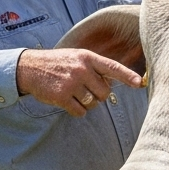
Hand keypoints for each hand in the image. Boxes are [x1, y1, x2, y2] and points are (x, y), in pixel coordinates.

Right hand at [17, 48, 146, 117]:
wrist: (28, 67)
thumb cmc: (58, 63)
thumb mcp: (77, 57)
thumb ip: (96, 67)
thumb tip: (114, 83)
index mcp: (88, 58)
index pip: (113, 67)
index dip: (128, 76)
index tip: (140, 83)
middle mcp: (81, 69)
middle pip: (105, 92)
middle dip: (99, 95)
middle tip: (86, 90)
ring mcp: (71, 83)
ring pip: (93, 104)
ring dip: (87, 104)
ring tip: (75, 94)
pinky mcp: (61, 97)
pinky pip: (80, 112)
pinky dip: (77, 110)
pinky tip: (68, 102)